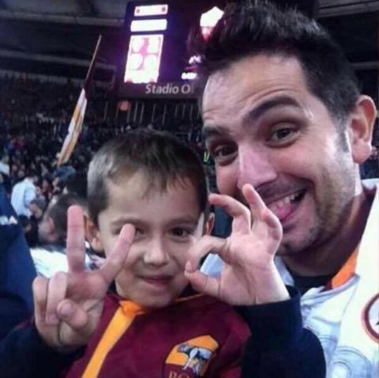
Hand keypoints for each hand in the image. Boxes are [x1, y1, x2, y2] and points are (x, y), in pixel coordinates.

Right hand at [33, 206, 134, 349]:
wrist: (55, 339)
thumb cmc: (77, 328)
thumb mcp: (84, 330)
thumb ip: (78, 320)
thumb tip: (63, 305)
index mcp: (97, 284)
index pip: (113, 263)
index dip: (121, 247)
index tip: (129, 226)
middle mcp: (79, 277)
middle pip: (76, 250)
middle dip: (75, 229)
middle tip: (74, 208)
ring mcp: (61, 280)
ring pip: (57, 278)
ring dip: (55, 301)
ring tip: (55, 318)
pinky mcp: (43, 285)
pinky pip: (40, 286)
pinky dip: (42, 302)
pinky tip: (47, 312)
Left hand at [185, 184, 288, 305]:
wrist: (260, 308)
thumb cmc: (242, 293)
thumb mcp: (216, 288)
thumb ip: (201, 281)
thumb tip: (188, 271)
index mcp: (230, 247)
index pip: (210, 241)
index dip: (196, 252)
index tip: (189, 266)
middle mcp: (243, 241)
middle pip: (238, 214)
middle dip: (226, 202)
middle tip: (212, 196)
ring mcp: (256, 244)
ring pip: (257, 217)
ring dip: (255, 201)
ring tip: (247, 187)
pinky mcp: (267, 252)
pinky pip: (273, 234)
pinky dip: (271, 223)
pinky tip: (264, 212)